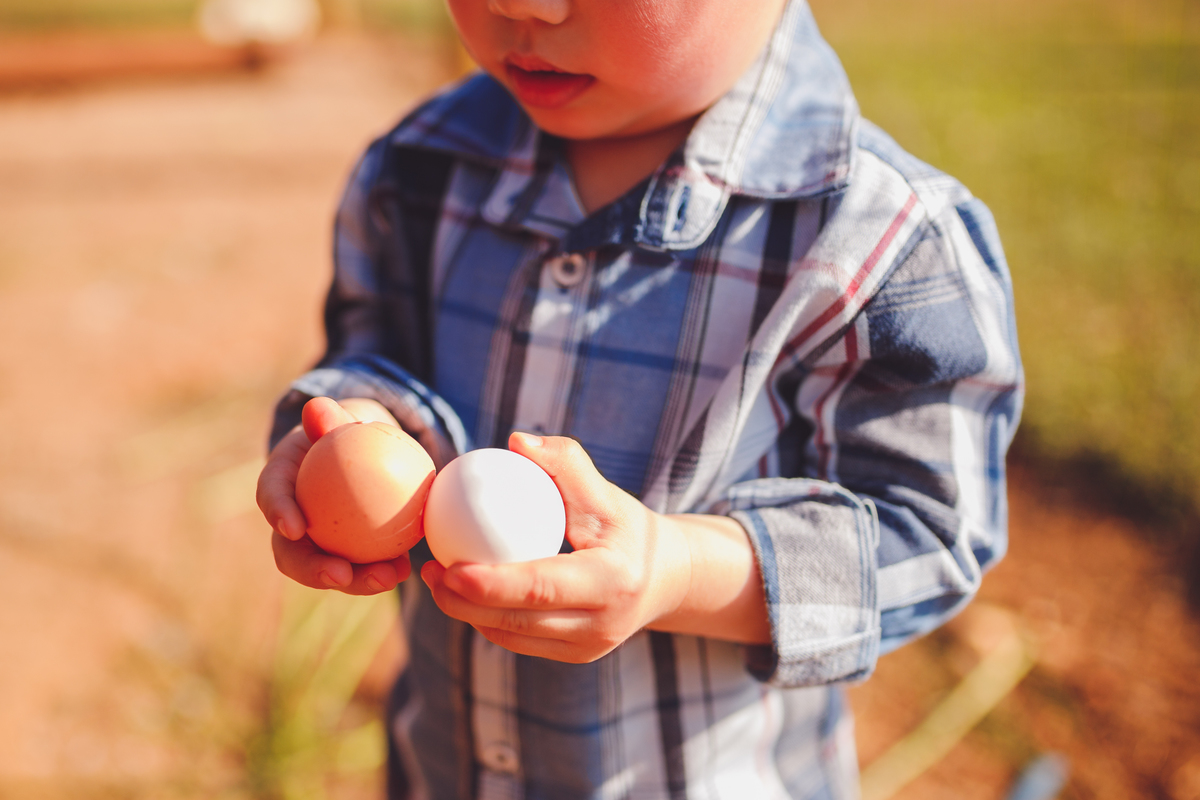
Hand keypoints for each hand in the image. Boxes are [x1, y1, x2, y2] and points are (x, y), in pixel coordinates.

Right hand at [256, 396, 411, 594]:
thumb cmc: (344, 434)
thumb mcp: (338, 421)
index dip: (278, 513)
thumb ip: (329, 418)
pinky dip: (381, 569)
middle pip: (292, 554)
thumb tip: (318, 407)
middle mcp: (290, 522)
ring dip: (356, 580)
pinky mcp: (345, 555)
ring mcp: (317, 544)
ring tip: (387, 577)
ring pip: (329, 569)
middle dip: (313, 570)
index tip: (295, 528)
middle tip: (340, 574)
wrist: (361, 452)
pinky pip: (360, 566)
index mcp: (280, 483)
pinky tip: (405, 568)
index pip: (271, 496)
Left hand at [420, 433, 693, 662]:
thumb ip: (565, 461)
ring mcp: (587, 649)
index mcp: (612, 581)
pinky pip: (518, 640)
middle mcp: (601, 625)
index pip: (540, 587)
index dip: (490, 583)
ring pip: (511, 636)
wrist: (666, 576)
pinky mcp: (574, 657)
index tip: (448, 566)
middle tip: (429, 570)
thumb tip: (516, 442)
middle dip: (462, 603)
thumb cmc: (627, 525)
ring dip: (466, 612)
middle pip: (517, 622)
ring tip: (436, 578)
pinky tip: (462, 591)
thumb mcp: (606, 490)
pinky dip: (486, 618)